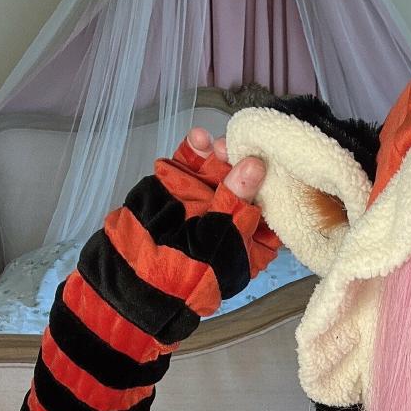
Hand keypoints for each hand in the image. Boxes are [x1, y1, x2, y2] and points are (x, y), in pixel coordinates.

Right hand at [164, 127, 278, 280]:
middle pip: (246, 181)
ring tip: (215, 145)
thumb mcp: (218, 238)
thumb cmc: (186, 271)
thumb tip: (255, 165)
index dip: (274, 184)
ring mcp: (205, 199)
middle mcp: (230, 216)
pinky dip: (195, 147)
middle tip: (237, 150)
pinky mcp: (180, 184)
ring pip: (219, 167)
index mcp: (250, 239)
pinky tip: (198, 138)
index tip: (275, 161)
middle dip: (242, 162)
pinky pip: (192, 161)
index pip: (272, 209)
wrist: (135, 271)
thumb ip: (235, 201)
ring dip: (219, 151)